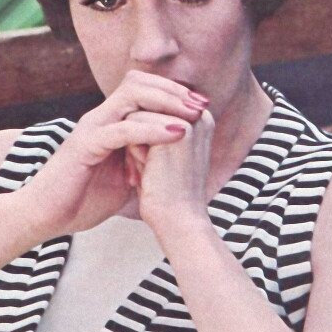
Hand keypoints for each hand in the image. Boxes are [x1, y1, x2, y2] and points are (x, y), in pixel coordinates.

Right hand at [20, 71, 207, 235]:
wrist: (46, 217)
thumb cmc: (83, 200)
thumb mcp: (124, 176)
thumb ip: (144, 160)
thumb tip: (175, 161)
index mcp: (109, 122)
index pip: (142, 89)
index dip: (173, 93)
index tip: (203, 105)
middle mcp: (99, 118)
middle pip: (139, 83)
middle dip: (174, 91)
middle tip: (202, 105)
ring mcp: (91, 128)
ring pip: (131, 97)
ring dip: (166, 103)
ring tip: (194, 115)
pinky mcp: (85, 145)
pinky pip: (122, 129)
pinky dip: (152, 129)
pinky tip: (177, 134)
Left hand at [124, 107, 214, 231]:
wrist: (178, 222)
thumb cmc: (168, 194)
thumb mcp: (163, 154)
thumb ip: (154, 129)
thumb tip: (130, 110)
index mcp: (201, 119)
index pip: (154, 109)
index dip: (144, 137)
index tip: (157, 169)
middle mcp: (200, 115)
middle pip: (145, 109)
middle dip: (138, 139)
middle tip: (153, 173)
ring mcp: (189, 120)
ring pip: (137, 115)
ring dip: (135, 146)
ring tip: (151, 174)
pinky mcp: (175, 129)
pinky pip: (133, 123)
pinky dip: (132, 151)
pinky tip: (147, 174)